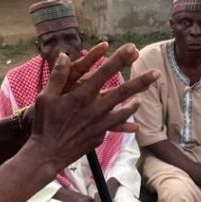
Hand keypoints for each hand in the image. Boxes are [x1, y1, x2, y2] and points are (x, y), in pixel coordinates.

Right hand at [28, 44, 158, 176]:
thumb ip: (58, 75)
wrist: (46, 154)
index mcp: (82, 96)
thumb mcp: (45, 96)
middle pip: (122, 92)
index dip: (119, 59)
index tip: (132, 48)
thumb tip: (64, 56)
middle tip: (157, 73)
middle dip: (140, 81)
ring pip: (122, 111)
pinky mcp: (98, 136)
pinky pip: (115, 128)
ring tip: (143, 96)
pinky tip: (134, 124)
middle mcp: (94, 109)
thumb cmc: (44, 123)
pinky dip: (126, 124)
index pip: (104, 73)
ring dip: (134, 103)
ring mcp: (98, 124)